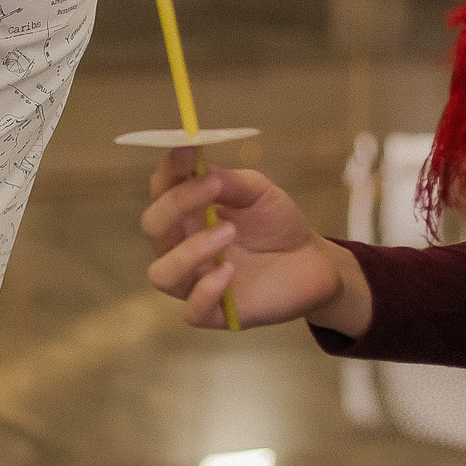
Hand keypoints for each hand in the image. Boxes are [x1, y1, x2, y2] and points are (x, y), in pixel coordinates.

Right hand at [141, 148, 371, 335]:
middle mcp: (181, 246)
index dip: (169, 170)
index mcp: (187, 213)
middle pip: (153, 227)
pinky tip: (229, 272)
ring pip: (161, 273)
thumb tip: (199, 163)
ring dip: (188, 252)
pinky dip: (205, 291)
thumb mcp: (259, 192)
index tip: (190, 153)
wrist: (312, 262)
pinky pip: (191, 311)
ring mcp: (195, 280)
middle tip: (213, 190)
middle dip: (176, 204)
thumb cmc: (277, 224)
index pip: (160, 189)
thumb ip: (229, 181)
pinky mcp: (215, 312)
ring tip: (228, 233)